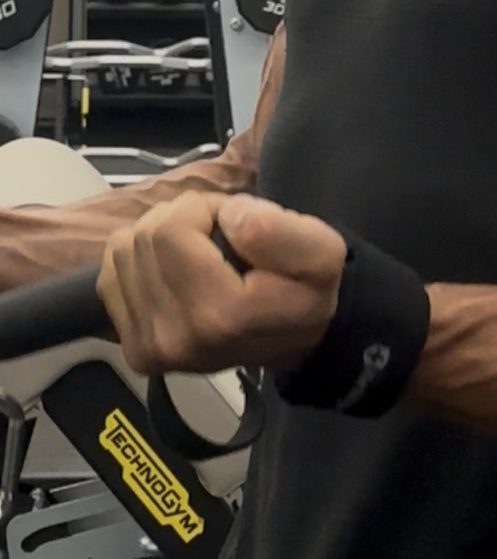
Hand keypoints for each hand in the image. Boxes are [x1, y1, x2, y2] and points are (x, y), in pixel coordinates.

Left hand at [96, 193, 347, 375]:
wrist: (293, 340)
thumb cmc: (306, 294)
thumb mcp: (322, 252)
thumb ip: (277, 229)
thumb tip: (228, 217)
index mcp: (217, 314)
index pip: (171, 226)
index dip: (205, 209)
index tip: (235, 227)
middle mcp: (174, 338)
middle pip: (144, 235)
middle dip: (183, 221)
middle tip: (220, 242)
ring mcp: (149, 348)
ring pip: (123, 249)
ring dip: (160, 240)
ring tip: (200, 257)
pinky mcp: (135, 349)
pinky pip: (112, 275)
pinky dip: (141, 263)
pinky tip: (176, 274)